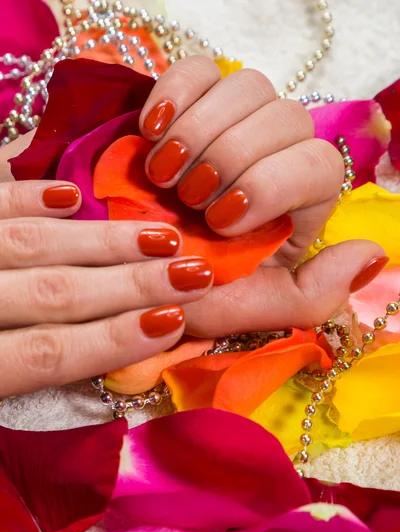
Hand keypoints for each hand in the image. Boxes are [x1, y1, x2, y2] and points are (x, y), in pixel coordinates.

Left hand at [0, 140, 212, 396]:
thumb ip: (29, 385)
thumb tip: (120, 352)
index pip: (48, 353)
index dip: (114, 339)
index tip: (175, 320)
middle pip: (52, 293)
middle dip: (129, 283)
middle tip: (194, 271)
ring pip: (26, 241)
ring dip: (99, 239)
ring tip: (160, 237)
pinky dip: (23, 193)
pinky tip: (68, 195)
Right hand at [139, 57, 385, 335]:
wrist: (129, 269)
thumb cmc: (189, 289)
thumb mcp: (252, 308)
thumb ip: (314, 294)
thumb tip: (371, 254)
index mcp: (301, 206)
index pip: (320, 165)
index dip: (270, 185)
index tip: (219, 222)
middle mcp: (277, 155)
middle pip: (287, 118)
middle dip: (230, 158)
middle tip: (188, 199)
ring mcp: (236, 122)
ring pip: (249, 85)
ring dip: (200, 130)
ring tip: (163, 174)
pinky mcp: (194, 99)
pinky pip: (200, 67)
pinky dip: (174, 92)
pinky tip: (152, 130)